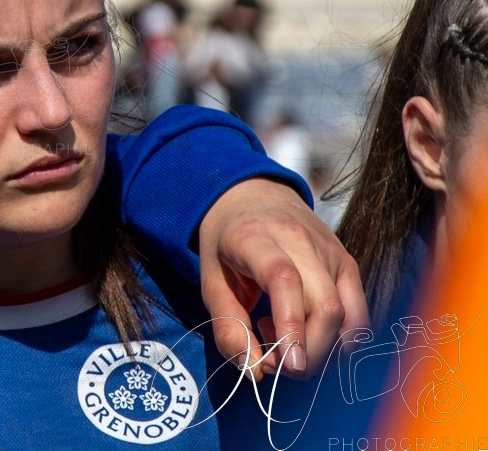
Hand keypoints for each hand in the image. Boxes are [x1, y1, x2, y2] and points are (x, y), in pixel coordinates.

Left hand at [198, 177, 367, 378]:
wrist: (251, 195)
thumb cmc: (226, 243)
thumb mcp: (210, 281)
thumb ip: (228, 327)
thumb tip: (256, 372)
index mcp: (257, 238)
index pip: (285, 280)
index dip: (291, 326)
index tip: (287, 365)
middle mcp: (302, 240)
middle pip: (325, 308)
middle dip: (308, 353)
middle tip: (277, 363)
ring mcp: (332, 251)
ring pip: (348, 314)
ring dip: (324, 349)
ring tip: (286, 342)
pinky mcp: (349, 262)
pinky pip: (357, 312)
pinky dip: (339, 338)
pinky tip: (305, 328)